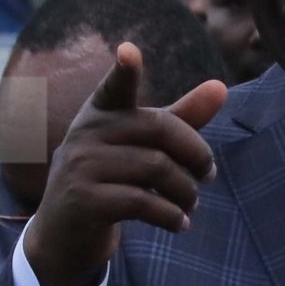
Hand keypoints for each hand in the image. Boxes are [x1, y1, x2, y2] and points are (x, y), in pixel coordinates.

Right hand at [23, 42, 225, 285]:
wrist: (63, 234)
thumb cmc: (112, 181)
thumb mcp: (142, 147)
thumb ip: (180, 119)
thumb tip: (221, 87)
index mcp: (100, 113)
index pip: (115, 88)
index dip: (124, 71)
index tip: (129, 51)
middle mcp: (86, 133)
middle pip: (159, 129)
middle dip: (196, 154)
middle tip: (208, 175)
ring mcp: (82, 166)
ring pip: (157, 168)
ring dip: (187, 191)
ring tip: (191, 204)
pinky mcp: (85, 201)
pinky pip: (143, 202)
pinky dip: (171, 216)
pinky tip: (179, 224)